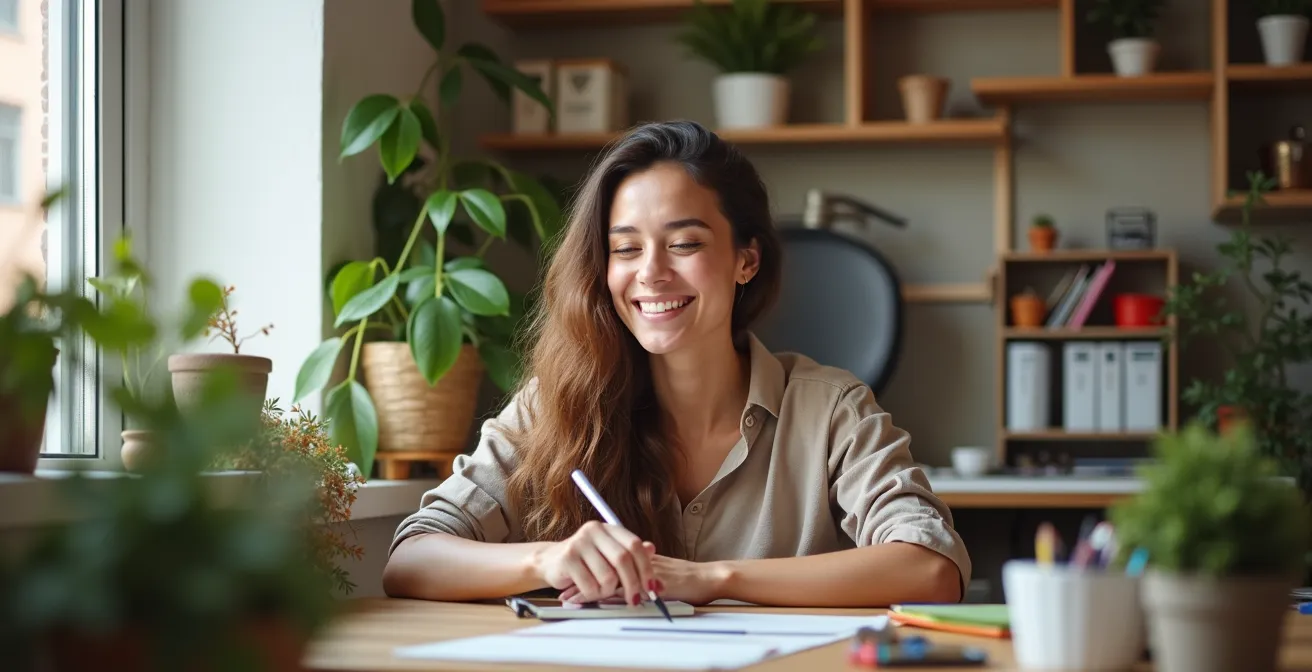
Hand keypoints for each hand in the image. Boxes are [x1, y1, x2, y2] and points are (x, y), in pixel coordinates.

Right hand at [532, 521, 656, 605]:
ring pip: (607, 576)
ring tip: (599, 590)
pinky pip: (590, 586)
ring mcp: (579, 543)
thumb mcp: (609, 556)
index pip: (634, 545)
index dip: (646, 568)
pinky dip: (593, 595)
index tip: (652, 588)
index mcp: (608, 528)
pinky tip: (586, 591)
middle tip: (635, 600)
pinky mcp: (567, 559)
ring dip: (607, 592)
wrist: (550, 562)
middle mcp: (594, 531)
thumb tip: (655, 559)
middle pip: (623, 560)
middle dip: (633, 584)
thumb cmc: (585, 561)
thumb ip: (631, 556)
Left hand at [559, 545, 728, 606]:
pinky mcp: (648, 583)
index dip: (590, 570)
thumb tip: (632, 575)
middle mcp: (637, 561)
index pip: (608, 561)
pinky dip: (605, 598)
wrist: (708, 578)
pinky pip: (623, 590)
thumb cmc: (688, 577)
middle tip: (563, 590)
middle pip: (603, 568)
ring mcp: (642, 571)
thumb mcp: (664, 570)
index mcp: (639, 557)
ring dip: (588, 590)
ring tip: (569, 599)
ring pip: (608, 579)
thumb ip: (646, 568)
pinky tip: (593, 604)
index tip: (572, 578)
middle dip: (582, 580)